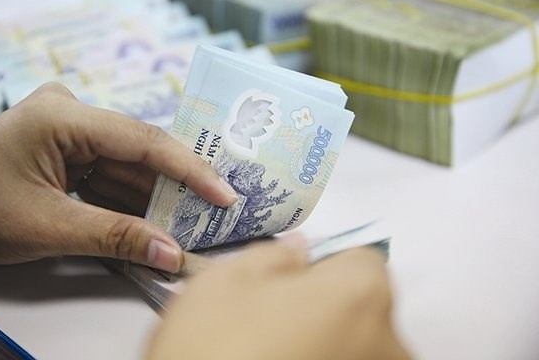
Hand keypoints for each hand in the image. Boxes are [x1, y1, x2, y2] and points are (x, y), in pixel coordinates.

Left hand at [0, 83, 236, 270]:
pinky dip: (128, 198)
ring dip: (153, 196)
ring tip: (192, 222)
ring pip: (127, 164)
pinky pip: (109, 171)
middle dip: (173, 187)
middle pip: (138, 151)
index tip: (225, 194)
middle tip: (216, 211)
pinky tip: (155, 219)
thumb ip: (116, 237)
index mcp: (61, 117)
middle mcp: (70, 112)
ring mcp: (68, 127)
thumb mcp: (49, 228)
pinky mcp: (67, 145)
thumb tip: (172, 255)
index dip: (189, 169)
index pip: (142, 140)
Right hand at [147, 240, 409, 359]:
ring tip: (271, 354)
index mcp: (361, 295)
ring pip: (354, 347)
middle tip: (270, 322)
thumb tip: (299, 252)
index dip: (323, 264)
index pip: (360, 260)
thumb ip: (275, 256)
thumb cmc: (213, 350)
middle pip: (363, 309)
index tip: (288, 281)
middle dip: (324, 306)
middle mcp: (389, 345)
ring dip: (324, 345)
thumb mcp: (227, 282)